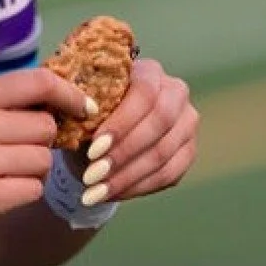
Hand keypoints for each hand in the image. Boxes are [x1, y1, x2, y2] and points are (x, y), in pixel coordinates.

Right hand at [0, 68, 95, 261]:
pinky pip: (33, 189)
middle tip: (13, 157)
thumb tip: (55, 103)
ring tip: (1, 179)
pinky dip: (22, 195)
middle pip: (46, 126)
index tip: (83, 107)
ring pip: (43, 160)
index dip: (69, 93)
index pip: (37, 81)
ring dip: (32, 173)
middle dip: (39, 143)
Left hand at [80, 58, 199, 203]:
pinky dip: (137, 187)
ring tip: (95, 192)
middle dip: (123, 153)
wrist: (103, 132)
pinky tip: (111, 194)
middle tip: (92, 175)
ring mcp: (186, 123)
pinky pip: (169, 175)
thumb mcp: (84, 103)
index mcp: (150, 71)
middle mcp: (176, 92)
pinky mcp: (188, 152)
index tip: (94, 149)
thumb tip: (77, 113)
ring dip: (126, 177)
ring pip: (162, 154)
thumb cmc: (90, 111)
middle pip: (159, 124)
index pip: (145, 94)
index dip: (122, 123)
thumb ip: (85, 105)